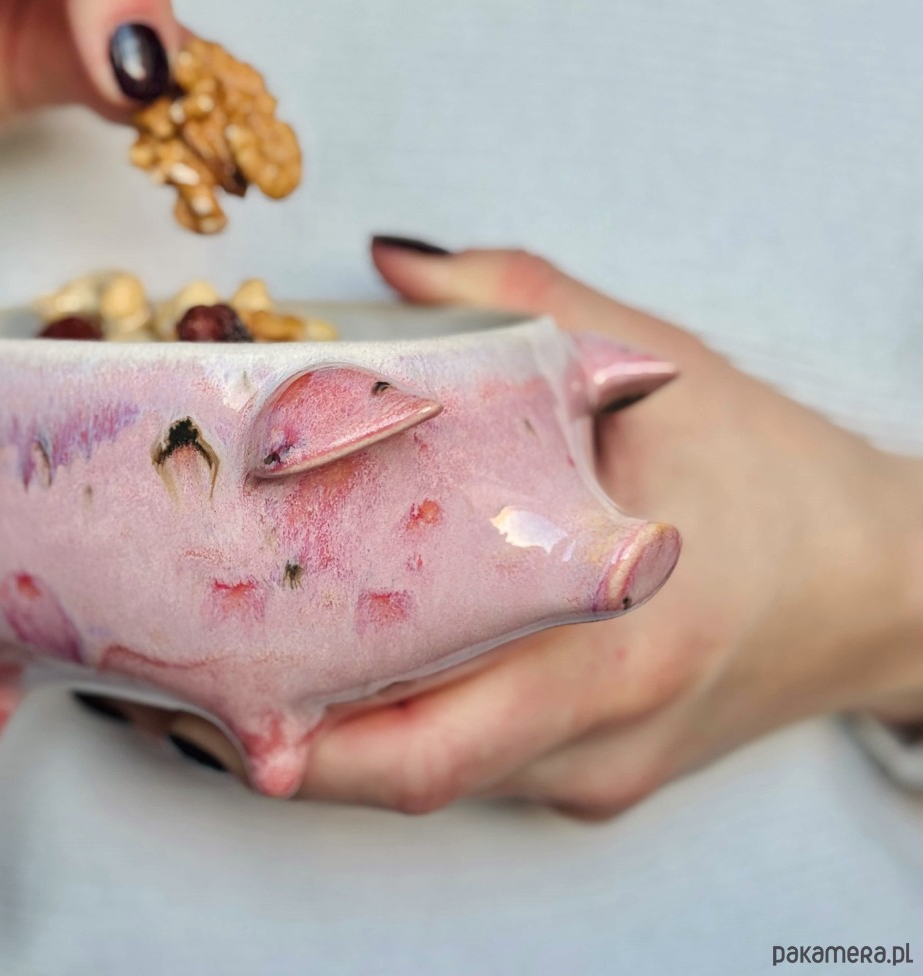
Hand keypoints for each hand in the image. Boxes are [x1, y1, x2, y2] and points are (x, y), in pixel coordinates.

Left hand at [162, 243, 922, 817]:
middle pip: (408, 773)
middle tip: (183, 675)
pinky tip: (347, 657)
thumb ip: (521, 298)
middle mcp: (599, 732)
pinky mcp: (596, 774)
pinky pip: (473, 759)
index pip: (437, 735)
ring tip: (235, 658)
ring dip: (331, 730)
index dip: (307, 740)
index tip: (203, 704)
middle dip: (283, 739)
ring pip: (432, 773)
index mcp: (619, 642)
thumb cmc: (778, 479)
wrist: (884, 586)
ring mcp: (596, 769)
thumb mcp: (662, 371)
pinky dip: (397, 719)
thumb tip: (392, 262)